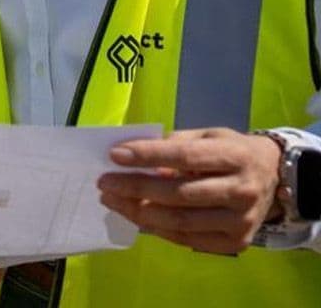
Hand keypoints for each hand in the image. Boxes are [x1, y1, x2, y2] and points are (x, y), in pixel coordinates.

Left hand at [97, 127, 282, 254]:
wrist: (274, 178)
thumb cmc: (232, 152)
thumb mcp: (208, 136)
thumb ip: (175, 145)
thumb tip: (130, 154)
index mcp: (235, 157)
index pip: (184, 157)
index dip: (147, 156)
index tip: (114, 155)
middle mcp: (242, 191)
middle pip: (178, 194)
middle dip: (135, 188)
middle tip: (104, 182)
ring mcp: (240, 221)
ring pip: (179, 221)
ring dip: (138, 211)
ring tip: (112, 200)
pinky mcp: (236, 242)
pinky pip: (187, 239)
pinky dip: (157, 228)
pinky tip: (136, 215)